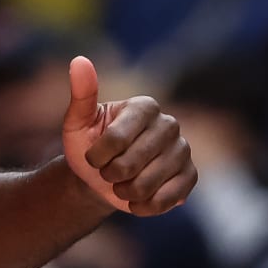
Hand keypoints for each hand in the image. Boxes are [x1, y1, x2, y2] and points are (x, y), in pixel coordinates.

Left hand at [60, 55, 195, 215]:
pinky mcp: (190, 175)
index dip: (97, 156)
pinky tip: (136, 200)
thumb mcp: (78, 122)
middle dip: (110, 175)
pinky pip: (167, 199)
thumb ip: (81, 94)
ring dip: (125, 192)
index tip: (92, 157)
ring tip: (121, 185)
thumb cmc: (88, 145)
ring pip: (148, 184)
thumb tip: (79, 60)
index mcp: (144, 106)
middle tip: (107, 172)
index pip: (116, 138)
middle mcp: (169, 124)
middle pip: (131, 163)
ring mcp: (183, 150)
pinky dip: (145, 206)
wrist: (101, 177)